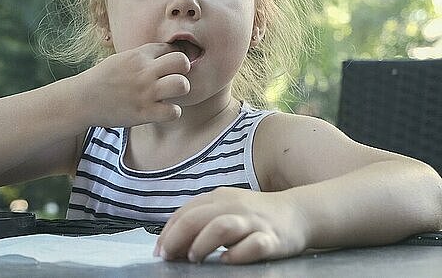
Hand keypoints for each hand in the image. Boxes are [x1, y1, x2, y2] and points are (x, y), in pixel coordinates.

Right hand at [78, 43, 190, 127]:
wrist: (82, 100)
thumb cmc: (103, 80)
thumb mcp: (121, 59)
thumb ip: (143, 57)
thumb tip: (166, 53)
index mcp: (138, 55)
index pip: (170, 48)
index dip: (170, 59)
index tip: (164, 68)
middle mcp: (144, 71)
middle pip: (182, 62)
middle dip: (183, 70)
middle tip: (173, 79)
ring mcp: (145, 92)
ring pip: (182, 85)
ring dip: (180, 91)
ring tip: (169, 95)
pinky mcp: (143, 113)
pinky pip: (174, 111)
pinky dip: (172, 112)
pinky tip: (162, 111)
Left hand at [154, 187, 309, 263]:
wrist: (298, 212)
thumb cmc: (254, 215)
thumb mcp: (226, 208)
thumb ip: (202, 220)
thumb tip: (172, 243)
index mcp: (219, 198)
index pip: (186, 212)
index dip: (168, 232)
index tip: (160, 251)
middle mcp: (234, 206)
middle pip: (198, 218)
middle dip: (177, 238)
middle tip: (168, 256)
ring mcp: (254, 222)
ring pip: (222, 227)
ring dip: (203, 243)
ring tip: (193, 257)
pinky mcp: (272, 239)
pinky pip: (253, 245)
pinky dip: (237, 255)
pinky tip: (226, 261)